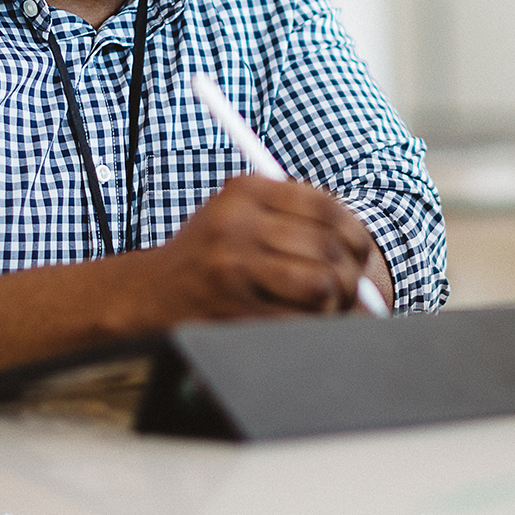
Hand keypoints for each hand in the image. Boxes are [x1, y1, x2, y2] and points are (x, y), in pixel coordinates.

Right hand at [150, 174, 374, 320]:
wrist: (153, 292)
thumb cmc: (210, 253)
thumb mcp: (240, 214)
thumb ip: (294, 217)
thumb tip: (361, 247)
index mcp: (244, 190)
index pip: (325, 206)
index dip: (354, 232)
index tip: (359, 251)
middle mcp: (237, 224)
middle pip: (328, 247)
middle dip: (351, 273)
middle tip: (349, 287)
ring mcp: (234, 267)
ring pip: (322, 284)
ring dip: (335, 301)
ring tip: (325, 304)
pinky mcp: (236, 308)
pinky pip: (302, 320)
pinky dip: (314, 324)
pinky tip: (301, 319)